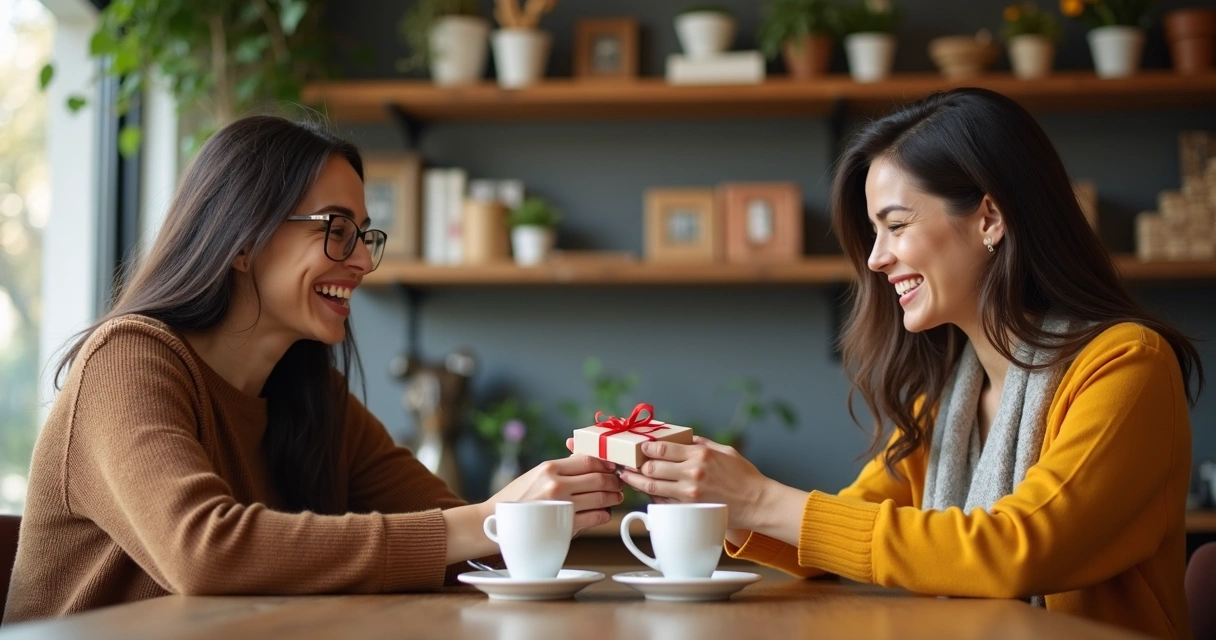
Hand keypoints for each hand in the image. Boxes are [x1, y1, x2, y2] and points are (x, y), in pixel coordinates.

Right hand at [489, 454, 623, 532]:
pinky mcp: (564, 525)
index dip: (606, 463)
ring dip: (613, 498)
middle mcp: (555, 484)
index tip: (613, 467)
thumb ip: (562, 468)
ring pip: (601, 498)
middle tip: (619, 485)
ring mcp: (560, 505)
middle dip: (614, 482)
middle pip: (599, 478)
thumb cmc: (517, 499)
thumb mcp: (536, 474)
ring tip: (614, 499)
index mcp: (549, 467)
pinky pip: (595, 517)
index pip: (588, 459)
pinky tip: (603, 513)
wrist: (493, 523)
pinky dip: (604, 515)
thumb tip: (589, 459)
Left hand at [619, 436, 771, 530]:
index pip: (661, 449)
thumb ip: (702, 444)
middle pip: (651, 468)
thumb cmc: (744, 476)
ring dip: (636, 481)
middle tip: (628, 463)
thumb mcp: (725, 451)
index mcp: (699, 455)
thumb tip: (684, 439)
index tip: (639, 447)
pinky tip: (647, 491)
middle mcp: (692, 473)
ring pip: (652, 487)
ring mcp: (689, 494)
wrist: (758, 503)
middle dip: (636, 465)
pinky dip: (653, 496)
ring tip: (628, 477)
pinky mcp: (689, 509)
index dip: (645, 448)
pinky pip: (663, 502)